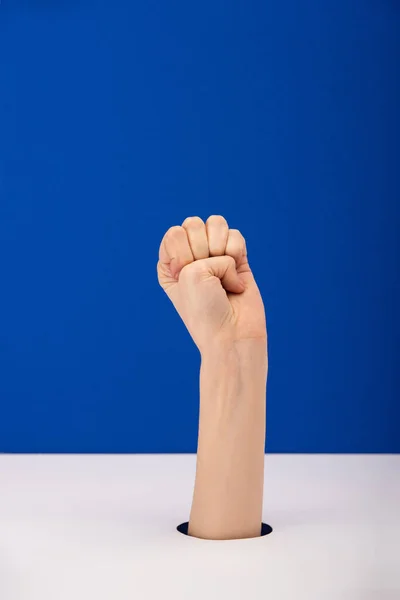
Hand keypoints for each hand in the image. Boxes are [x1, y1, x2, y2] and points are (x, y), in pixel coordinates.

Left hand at [157, 215, 266, 353]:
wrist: (231, 335)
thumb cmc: (204, 310)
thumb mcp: (188, 274)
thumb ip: (201, 243)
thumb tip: (229, 246)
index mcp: (169, 263)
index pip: (173, 233)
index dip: (181, 252)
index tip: (184, 277)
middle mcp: (191, 257)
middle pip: (193, 223)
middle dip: (199, 248)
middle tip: (206, 277)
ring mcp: (215, 256)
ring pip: (216, 223)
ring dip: (218, 246)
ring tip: (222, 274)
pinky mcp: (238, 259)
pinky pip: (236, 235)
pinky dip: (236, 252)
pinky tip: (236, 277)